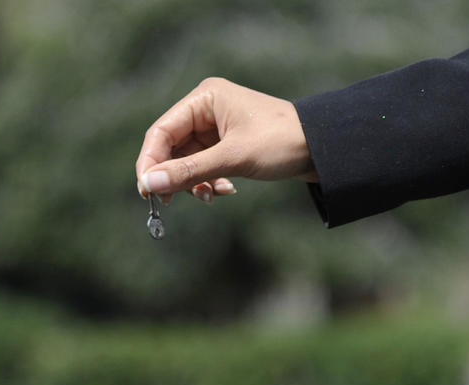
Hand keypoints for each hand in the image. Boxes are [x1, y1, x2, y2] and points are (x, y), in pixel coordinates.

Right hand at [136, 77, 316, 203]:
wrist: (320, 149)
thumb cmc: (280, 143)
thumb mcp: (232, 158)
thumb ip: (190, 171)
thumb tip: (150, 184)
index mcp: (204, 98)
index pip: (161, 131)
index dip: (150, 162)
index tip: (147, 191)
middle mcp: (206, 109)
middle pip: (171, 147)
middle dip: (173, 176)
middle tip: (170, 201)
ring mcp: (216, 127)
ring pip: (187, 160)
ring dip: (194, 183)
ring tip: (210, 197)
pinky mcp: (227, 144)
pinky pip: (205, 166)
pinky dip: (209, 182)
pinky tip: (225, 191)